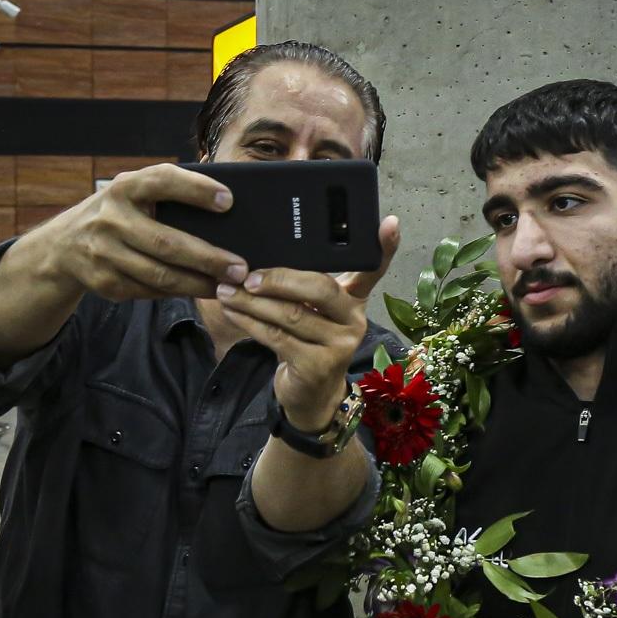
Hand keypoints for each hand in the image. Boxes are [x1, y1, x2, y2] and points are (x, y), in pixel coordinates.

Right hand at [19, 163, 247, 302]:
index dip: (195, 190)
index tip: (229, 201)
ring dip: (199, 283)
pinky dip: (180, 292)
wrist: (63, 245)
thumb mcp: (133, 194)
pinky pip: (151, 291)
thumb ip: (168, 194)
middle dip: (208, 258)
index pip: (161, 181)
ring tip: (229, 285)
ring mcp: (104, 253)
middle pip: (166, 243)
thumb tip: (228, 208)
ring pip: (160, 275)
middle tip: (240, 268)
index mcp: (124, 188)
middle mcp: (110, 219)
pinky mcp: (105, 282)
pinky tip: (203, 291)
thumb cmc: (120, 213)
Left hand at [216, 215, 399, 428]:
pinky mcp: (317, 366)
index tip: (391, 223)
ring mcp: (339, 345)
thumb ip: (301, 287)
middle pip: (320, 289)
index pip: (372, 269)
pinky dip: (249, 322)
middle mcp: (354, 320)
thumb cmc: (306, 342)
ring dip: (252, 302)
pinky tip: (231, 311)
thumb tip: (257, 256)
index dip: (385, 247)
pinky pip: (276, 336)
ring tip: (225, 290)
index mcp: (354, 299)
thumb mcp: (312, 312)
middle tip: (247, 275)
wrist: (310, 394)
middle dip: (279, 279)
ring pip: (291, 314)